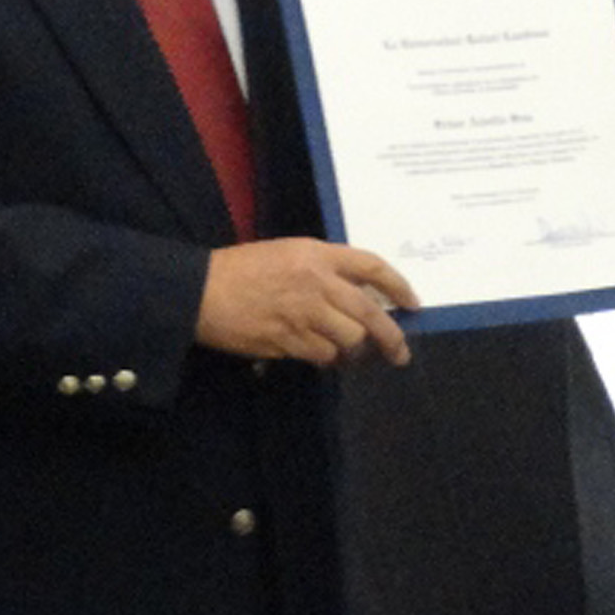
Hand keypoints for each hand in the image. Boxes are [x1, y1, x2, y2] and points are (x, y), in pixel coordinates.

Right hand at [197, 237, 417, 365]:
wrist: (201, 290)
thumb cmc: (243, 268)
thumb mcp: (289, 253)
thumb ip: (325, 270)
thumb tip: (358, 298)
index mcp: (318, 255)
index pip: (373, 267)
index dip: (399, 286)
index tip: (413, 304)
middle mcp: (317, 283)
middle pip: (370, 313)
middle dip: (392, 337)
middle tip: (400, 353)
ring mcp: (304, 314)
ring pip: (350, 340)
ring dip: (355, 352)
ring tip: (351, 354)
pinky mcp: (288, 341)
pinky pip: (323, 357)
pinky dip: (328, 360)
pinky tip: (323, 357)